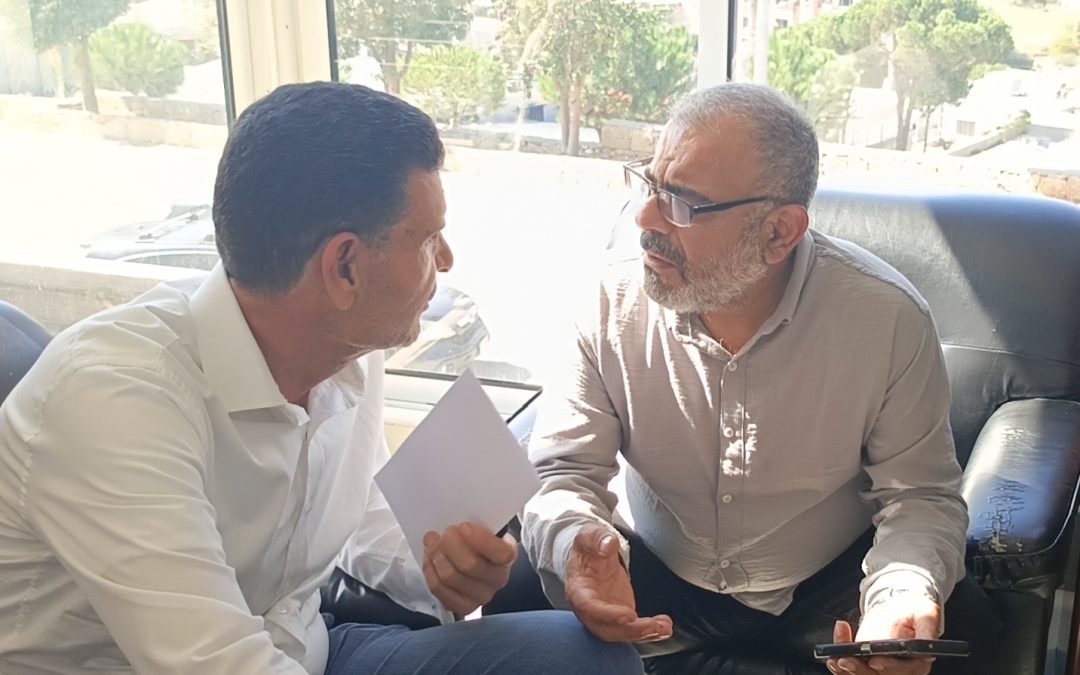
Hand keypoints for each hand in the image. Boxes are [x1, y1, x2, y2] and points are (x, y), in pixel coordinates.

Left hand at [422, 522, 516, 615]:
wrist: (479, 559)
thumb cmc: (479, 540)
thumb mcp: (485, 528)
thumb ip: (476, 523)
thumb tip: (455, 525)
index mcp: (507, 557)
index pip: (501, 553)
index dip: (479, 540)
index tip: (462, 527)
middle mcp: (497, 580)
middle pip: (469, 565)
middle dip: (450, 544)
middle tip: (444, 533)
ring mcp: (480, 596)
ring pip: (450, 577)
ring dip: (436, 555)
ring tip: (433, 543)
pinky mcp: (461, 606)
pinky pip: (438, 589)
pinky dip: (429, 570)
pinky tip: (429, 558)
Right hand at [564, 524, 672, 643]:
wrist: (590, 556)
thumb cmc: (588, 548)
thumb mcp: (589, 535)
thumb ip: (597, 538)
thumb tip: (609, 543)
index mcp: (578, 589)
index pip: (588, 607)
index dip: (608, 615)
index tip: (630, 614)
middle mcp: (588, 609)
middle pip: (606, 628)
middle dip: (631, 630)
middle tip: (653, 626)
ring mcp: (604, 615)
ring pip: (621, 633)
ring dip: (644, 634)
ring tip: (665, 628)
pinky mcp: (618, 617)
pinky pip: (632, 629)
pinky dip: (650, 632)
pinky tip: (665, 627)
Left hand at [827, 593, 940, 674]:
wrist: (900, 607)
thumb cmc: (915, 611)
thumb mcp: (925, 614)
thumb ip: (927, 629)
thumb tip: (927, 644)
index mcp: (917, 663)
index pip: (903, 670)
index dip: (889, 667)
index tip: (875, 660)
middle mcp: (898, 670)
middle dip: (860, 670)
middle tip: (844, 659)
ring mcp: (879, 667)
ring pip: (861, 674)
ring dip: (845, 669)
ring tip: (834, 657)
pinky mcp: (864, 662)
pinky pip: (850, 668)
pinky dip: (838, 663)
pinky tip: (831, 655)